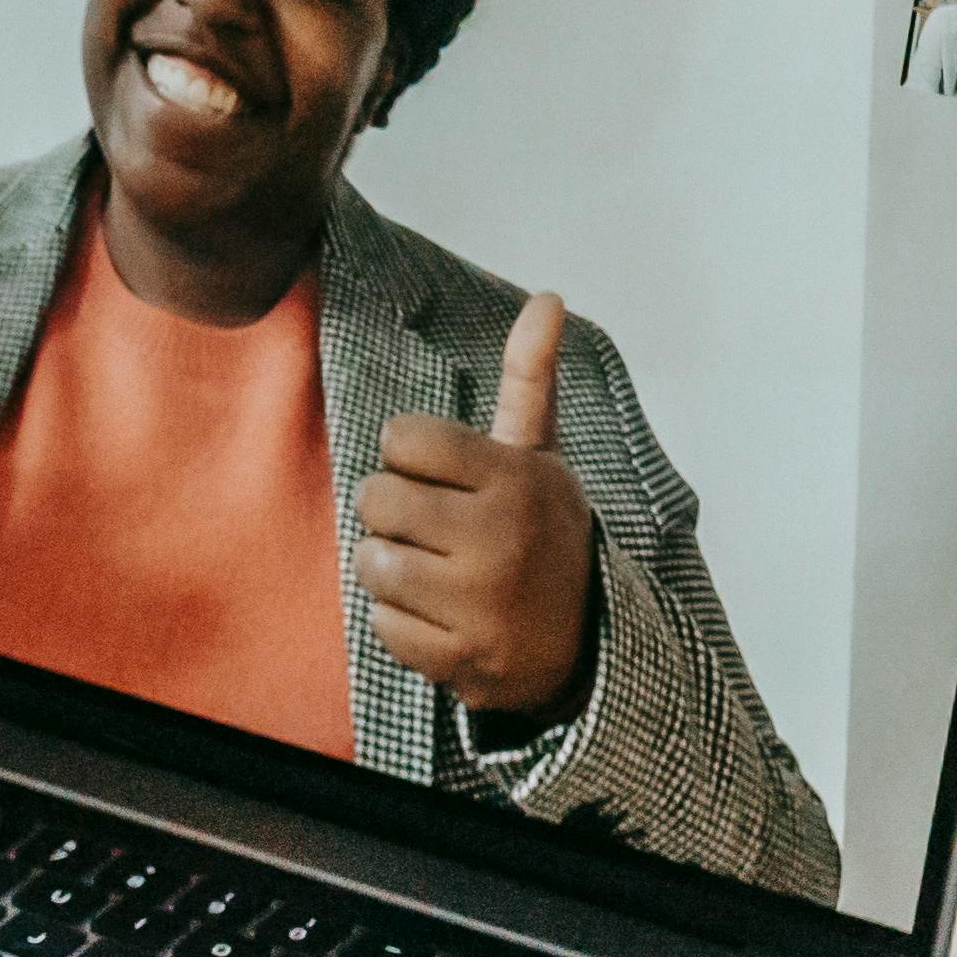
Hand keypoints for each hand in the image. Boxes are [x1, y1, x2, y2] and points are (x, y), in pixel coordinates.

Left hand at [359, 294, 599, 715]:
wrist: (586, 643)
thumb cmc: (544, 534)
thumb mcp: (541, 457)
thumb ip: (529, 380)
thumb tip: (547, 298)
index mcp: (515, 478)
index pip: (403, 438)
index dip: (410, 455)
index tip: (440, 476)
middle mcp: (498, 538)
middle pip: (374, 496)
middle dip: (390, 511)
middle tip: (431, 527)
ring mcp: (478, 603)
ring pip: (370, 561)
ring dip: (389, 567)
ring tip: (433, 571)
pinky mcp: (459, 658)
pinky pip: (380, 624)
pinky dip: (400, 622)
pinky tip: (441, 617)